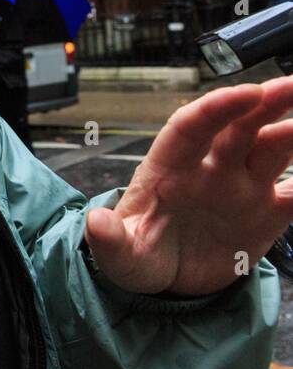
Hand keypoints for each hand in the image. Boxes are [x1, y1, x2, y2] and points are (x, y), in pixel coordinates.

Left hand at [85, 75, 292, 296]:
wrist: (165, 283)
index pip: (191, 126)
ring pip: (273, 149)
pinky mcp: (267, 213)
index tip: (247, 93)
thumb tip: (96, 223)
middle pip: (239, 127)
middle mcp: (209, 169)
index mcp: (169, 167)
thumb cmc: (137, 254)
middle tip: (290, 85)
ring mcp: (241, 188)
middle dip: (266, 102)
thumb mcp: (119, 253)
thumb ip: (110, 239)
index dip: (218, 107)